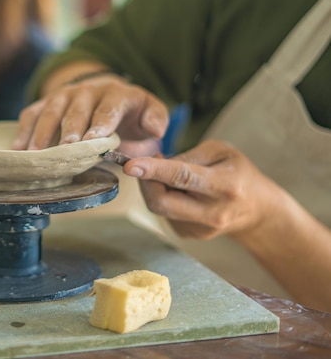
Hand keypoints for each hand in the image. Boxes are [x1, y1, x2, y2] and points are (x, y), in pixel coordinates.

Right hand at [13, 74, 168, 149]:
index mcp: (115, 93)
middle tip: (65, 149)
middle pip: (76, 110)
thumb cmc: (128, 111)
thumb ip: (156, 119)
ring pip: (50, 111)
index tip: (93, 140)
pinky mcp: (45, 102)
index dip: (100, 123)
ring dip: (42, 133)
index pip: (108, 108)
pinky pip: (31, 114)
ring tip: (36, 154)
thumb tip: (156, 129)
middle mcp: (86, 90)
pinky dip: (23, 130)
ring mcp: (63, 95)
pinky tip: (18, 150)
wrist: (105, 93)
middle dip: (69, 130)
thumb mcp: (149, 111)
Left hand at [122, 140, 283, 239]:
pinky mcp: (189, 235)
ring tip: (170, 177)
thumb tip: (156, 162)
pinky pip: (164, 214)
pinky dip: (163, 198)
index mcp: (224, 185)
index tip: (130, 166)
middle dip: (144, 182)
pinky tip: (179, 192)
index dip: (153, 171)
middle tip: (144, 165)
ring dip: (154, 188)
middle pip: (161, 202)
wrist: (257, 211)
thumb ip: (188, 155)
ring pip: (159, 208)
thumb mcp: (221, 151)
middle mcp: (212, 212)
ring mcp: (200, 229)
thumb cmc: (238, 173)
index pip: (182, 178)